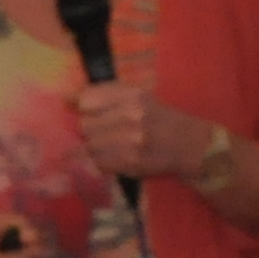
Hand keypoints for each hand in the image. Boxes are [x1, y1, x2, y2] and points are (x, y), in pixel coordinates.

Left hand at [74, 79, 206, 181]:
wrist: (190, 144)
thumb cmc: (160, 117)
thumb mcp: (139, 95)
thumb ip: (106, 95)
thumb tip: (68, 99)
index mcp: (132, 95)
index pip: (86, 100)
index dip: (77, 105)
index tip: (73, 106)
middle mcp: (131, 116)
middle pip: (85, 124)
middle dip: (88, 128)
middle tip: (102, 129)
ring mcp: (130, 141)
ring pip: (90, 145)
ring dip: (95, 146)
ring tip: (111, 144)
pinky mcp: (131, 163)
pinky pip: (99, 162)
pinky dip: (102, 160)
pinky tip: (115, 156)